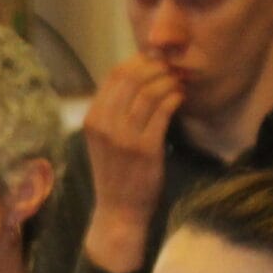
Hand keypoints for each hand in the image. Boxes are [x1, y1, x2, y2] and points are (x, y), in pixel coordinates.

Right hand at [80, 56, 185, 272]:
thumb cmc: (116, 173)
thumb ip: (114, 110)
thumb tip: (138, 75)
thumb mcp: (104, 139)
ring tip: (178, 84)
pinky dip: (175, 99)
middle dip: (156, 68)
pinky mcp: (145, 149)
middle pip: (132, 77)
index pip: (114, 74)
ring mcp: (124, 137)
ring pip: (149, 91)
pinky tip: (180, 99)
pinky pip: (163, 111)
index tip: (156, 63)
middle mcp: (104, 125)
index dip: (139, 61)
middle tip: (171, 71)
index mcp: (92, 119)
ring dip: (169, 82)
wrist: (119, 211)